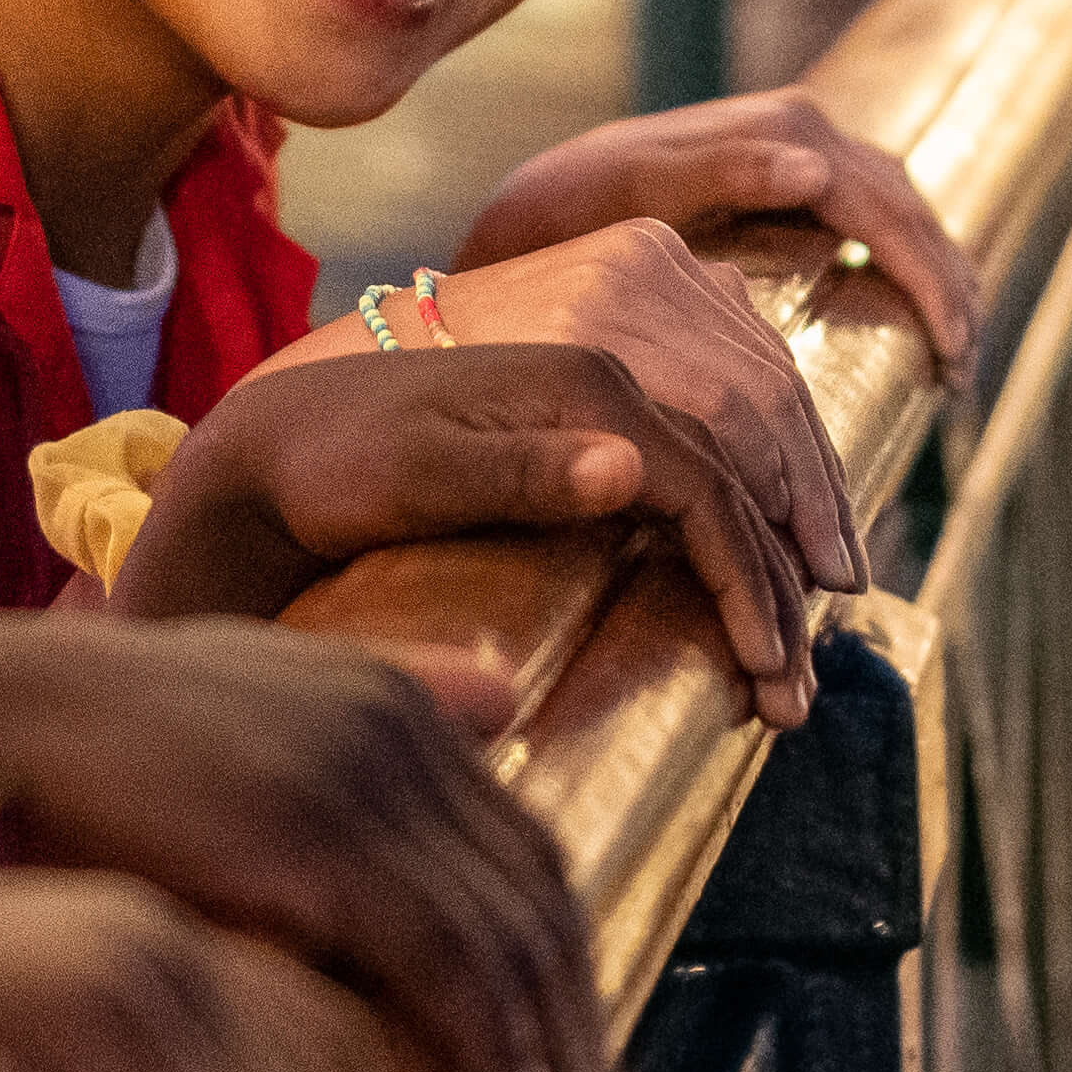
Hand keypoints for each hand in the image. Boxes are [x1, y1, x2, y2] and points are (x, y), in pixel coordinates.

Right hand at [0, 603, 610, 1071]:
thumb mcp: (245, 711)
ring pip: (514, 943)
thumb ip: (378, 703)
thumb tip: (508, 698)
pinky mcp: (316, 829)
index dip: (565, 991)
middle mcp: (399, 725)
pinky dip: (493, 1038)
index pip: (526, 868)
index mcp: (391, 702)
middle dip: (581, 1050)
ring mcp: (363, 770)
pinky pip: (443, 952)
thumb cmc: (75, 755)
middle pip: (541, 911)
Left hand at [125, 329, 816, 754]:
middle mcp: (610, 370)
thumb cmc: (334, 469)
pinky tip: (751, 596)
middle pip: (740, 475)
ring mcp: (604, 392)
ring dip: (776, 565)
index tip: (765, 670)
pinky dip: (739, 536)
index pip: (709, 483)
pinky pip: (699, 473)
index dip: (748, 579)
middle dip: (779, 588)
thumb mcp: (418, 475)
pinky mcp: (590, 421)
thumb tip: (631, 469)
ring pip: (733, 471)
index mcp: (587, 378)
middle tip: (793, 700)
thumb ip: (522, 472)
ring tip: (788, 664)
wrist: (278, 439)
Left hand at [462, 85, 983, 368]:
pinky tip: (916, 324)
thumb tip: (816, 169)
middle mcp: (802, 127)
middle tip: (961, 372)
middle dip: (947, 289)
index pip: (886, 210)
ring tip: (954, 361)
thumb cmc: (571, 211)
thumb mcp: (632, 193)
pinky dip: (906, 268)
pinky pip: (873, 221)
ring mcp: (801, 150)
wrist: (528, 203)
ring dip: (937, 280)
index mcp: (782, 129)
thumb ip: (723, 174)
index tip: (950, 352)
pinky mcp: (793, 179)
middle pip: (908, 210)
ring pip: (903, 214)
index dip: (929, 281)